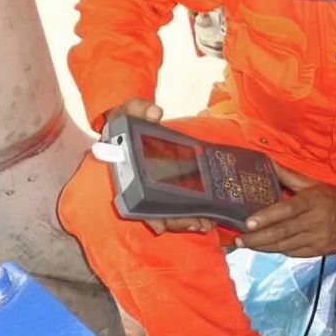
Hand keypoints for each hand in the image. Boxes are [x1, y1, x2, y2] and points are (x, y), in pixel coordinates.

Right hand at [105, 97, 215, 235]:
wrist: (133, 119)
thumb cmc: (128, 118)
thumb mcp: (130, 110)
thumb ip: (139, 109)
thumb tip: (155, 113)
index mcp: (130, 173)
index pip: (137, 201)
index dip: (148, 216)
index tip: (159, 226)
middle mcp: (141, 184)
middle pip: (158, 211)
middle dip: (177, 221)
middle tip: (198, 224)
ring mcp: (156, 186)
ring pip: (170, 211)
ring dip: (187, 221)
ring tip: (206, 224)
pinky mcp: (170, 183)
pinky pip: (180, 202)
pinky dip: (192, 211)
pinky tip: (207, 217)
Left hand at [235, 164, 335, 256]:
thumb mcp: (316, 184)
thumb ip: (289, 176)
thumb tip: (266, 162)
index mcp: (313, 201)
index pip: (286, 210)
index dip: (266, 218)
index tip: (248, 223)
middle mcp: (316, 221)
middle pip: (282, 232)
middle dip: (258, 239)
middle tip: (239, 240)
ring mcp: (319, 238)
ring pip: (286, 246)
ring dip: (264, 248)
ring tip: (246, 246)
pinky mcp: (321, 251)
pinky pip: (296, 254)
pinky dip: (280, 251)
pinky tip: (268, 249)